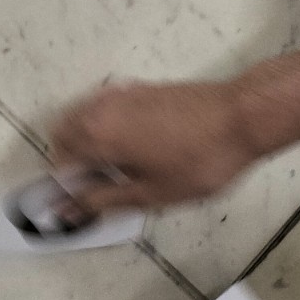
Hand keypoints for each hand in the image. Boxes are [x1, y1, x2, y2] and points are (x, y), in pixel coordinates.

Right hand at [49, 79, 255, 213]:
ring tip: (119, 171)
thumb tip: (65, 211)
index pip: (60, 161)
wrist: (239, 116)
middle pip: (64, 133)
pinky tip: (134, 148)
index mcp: (97, 135)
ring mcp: (118, 93)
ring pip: (83, 117)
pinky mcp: (137, 88)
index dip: (66, 188)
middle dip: (72, 162)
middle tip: (100, 190)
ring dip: (86, 142)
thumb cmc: (197, 162)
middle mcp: (98, 108)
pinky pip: (104, 107)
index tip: (80, 207)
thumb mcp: (152, 193)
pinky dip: (104, 127)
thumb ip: (103, 200)